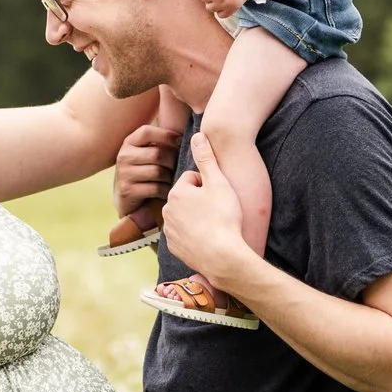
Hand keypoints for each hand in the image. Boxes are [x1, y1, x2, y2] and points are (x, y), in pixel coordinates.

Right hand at [113, 134, 177, 223]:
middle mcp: (124, 156)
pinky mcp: (128, 190)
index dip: (166, 136)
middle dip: (173, 161)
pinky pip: (155, 188)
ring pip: (157, 172)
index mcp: (129, 142)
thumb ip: (163, 143)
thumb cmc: (146, 172)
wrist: (128, 198)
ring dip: (170, 177)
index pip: (146, 132)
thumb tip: (192, 136)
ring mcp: (124, 174)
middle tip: (180, 167)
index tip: (180, 142)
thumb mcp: (149, 153)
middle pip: (157, 154)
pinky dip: (165, 190)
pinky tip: (167, 191)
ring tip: (174, 179)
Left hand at [160, 132, 247, 290]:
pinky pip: (186, 235)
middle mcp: (167, 210)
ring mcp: (170, 231)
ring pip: (186, 216)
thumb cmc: (223, 217)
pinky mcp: (174, 248)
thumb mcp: (218, 182)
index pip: (192, 180)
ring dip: (198, 217)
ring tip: (215, 225)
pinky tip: (209, 239)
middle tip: (218, 211)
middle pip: (188, 198)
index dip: (209, 186)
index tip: (218, 196)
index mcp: (176, 192)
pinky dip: (196, 235)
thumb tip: (198, 134)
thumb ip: (206, 157)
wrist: (223, 257)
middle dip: (201, 201)